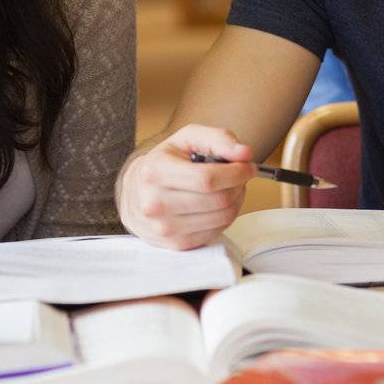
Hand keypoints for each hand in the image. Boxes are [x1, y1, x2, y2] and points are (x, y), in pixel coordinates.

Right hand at [117, 126, 257, 249]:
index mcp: (155, 172)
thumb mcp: (187, 139)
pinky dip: (225, 217)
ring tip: (229, 188)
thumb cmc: (166, 162)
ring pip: (222, 217)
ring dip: (236, 201)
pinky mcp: (176, 244)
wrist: (136, 192)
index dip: (235, 172)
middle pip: (217, 200)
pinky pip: (216, 232)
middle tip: (240, 176)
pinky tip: (218, 204)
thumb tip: (244, 153)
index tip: (247, 166)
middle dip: (238, 185)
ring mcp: (164, 227)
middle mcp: (155, 203)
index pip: (206, 178)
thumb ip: (218, 139)